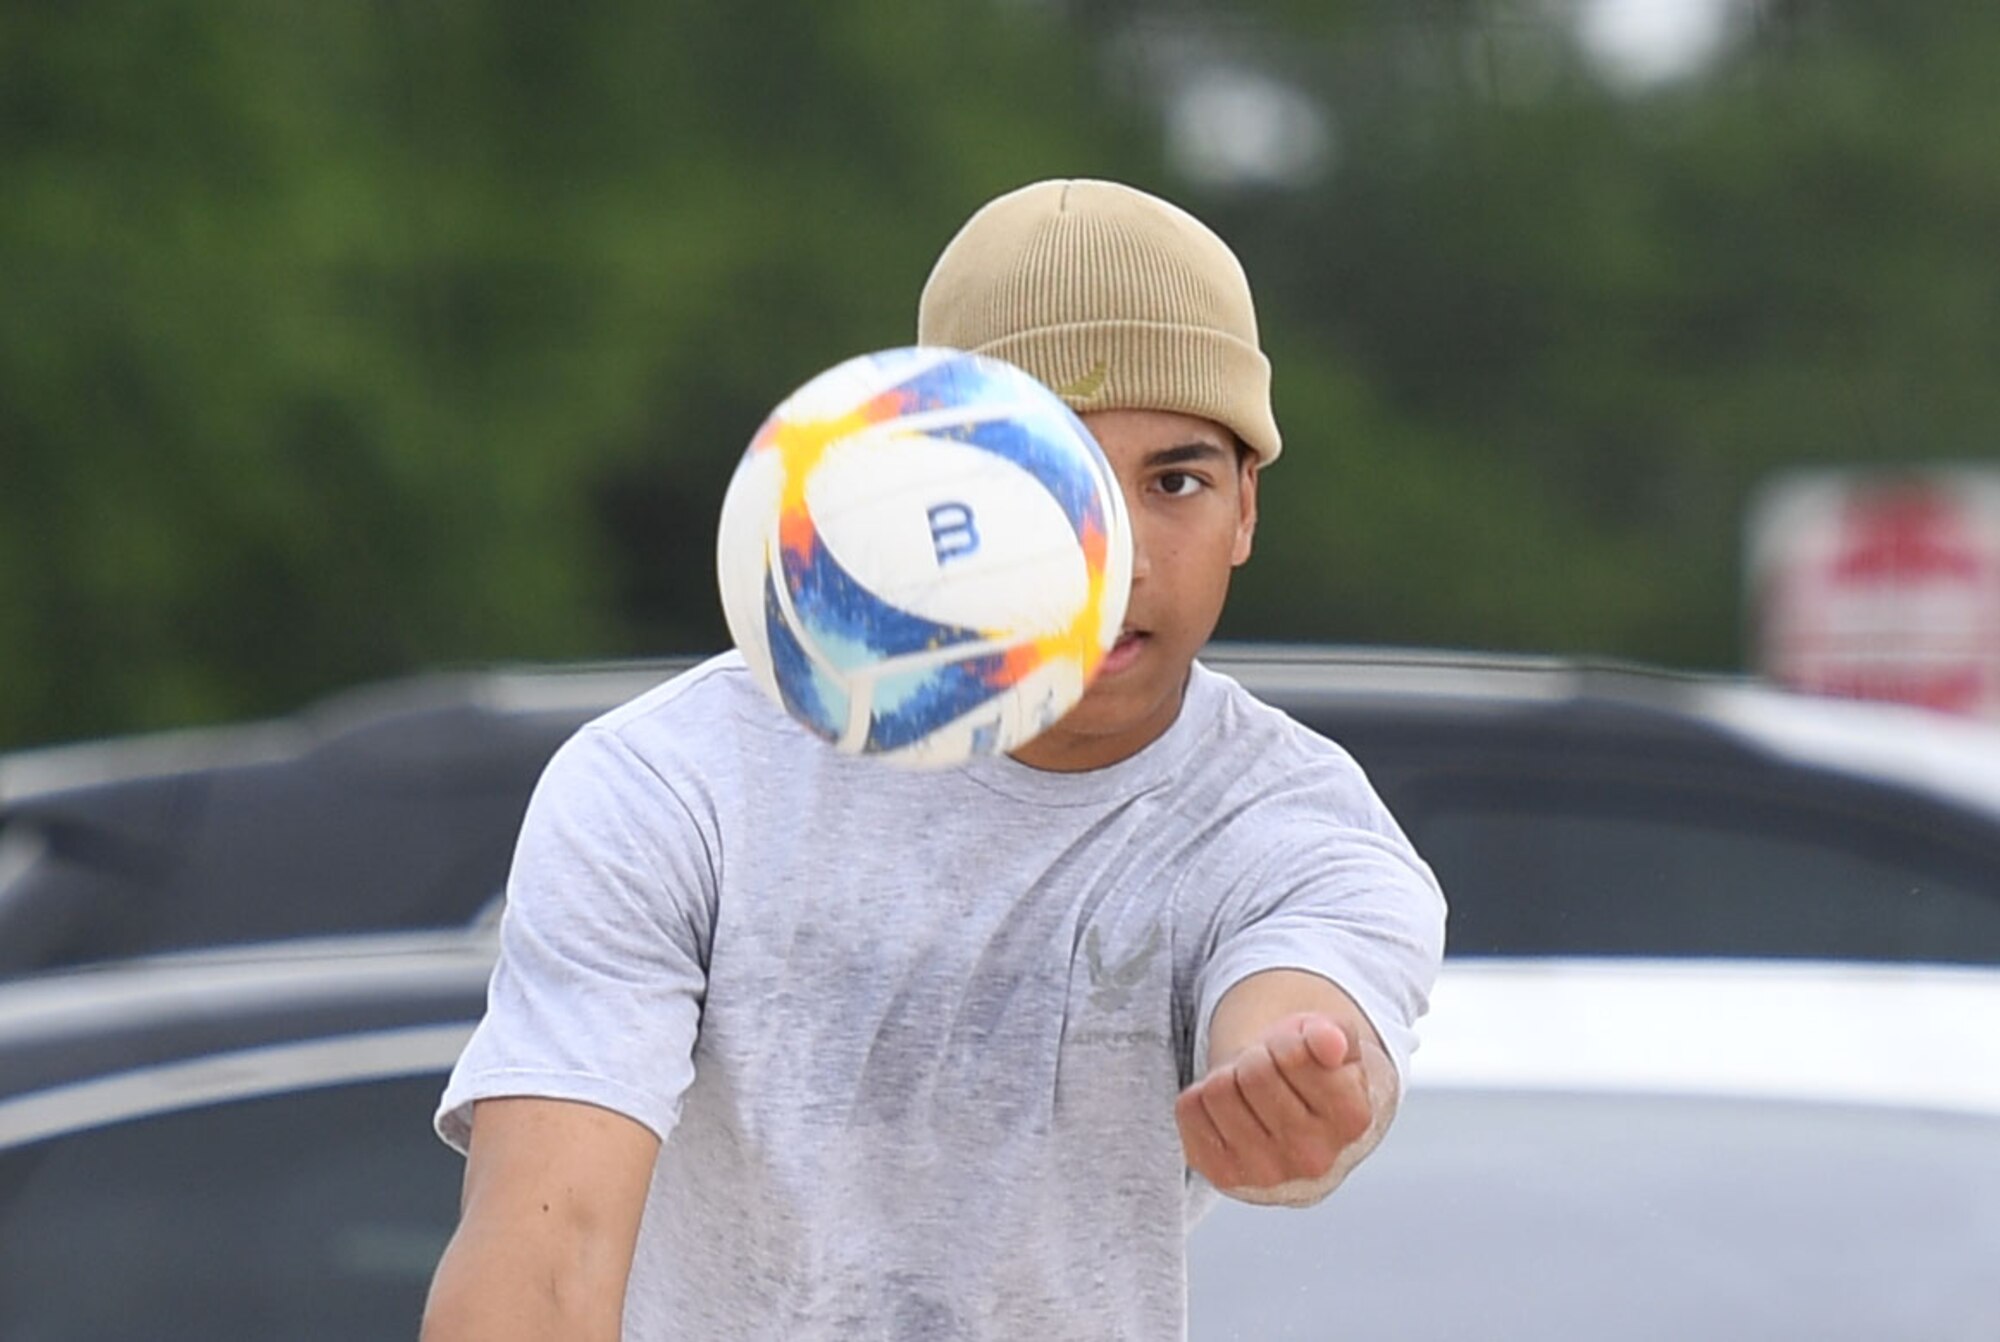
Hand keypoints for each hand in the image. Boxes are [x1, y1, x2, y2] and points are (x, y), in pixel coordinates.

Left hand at [1175, 1012, 1373, 1195]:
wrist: (1294, 1127)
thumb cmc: (1313, 1076)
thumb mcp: (1332, 1043)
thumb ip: (1335, 1034)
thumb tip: (1328, 1042)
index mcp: (1352, 1119)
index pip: (1295, 1055)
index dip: (1286, 1040)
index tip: (1295, 1052)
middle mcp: (1314, 1157)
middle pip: (1254, 1071)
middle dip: (1257, 1057)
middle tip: (1268, 1069)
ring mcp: (1267, 1173)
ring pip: (1218, 1090)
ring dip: (1228, 1076)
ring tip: (1249, 1092)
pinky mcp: (1225, 1176)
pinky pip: (1189, 1110)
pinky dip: (1202, 1098)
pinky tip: (1229, 1111)